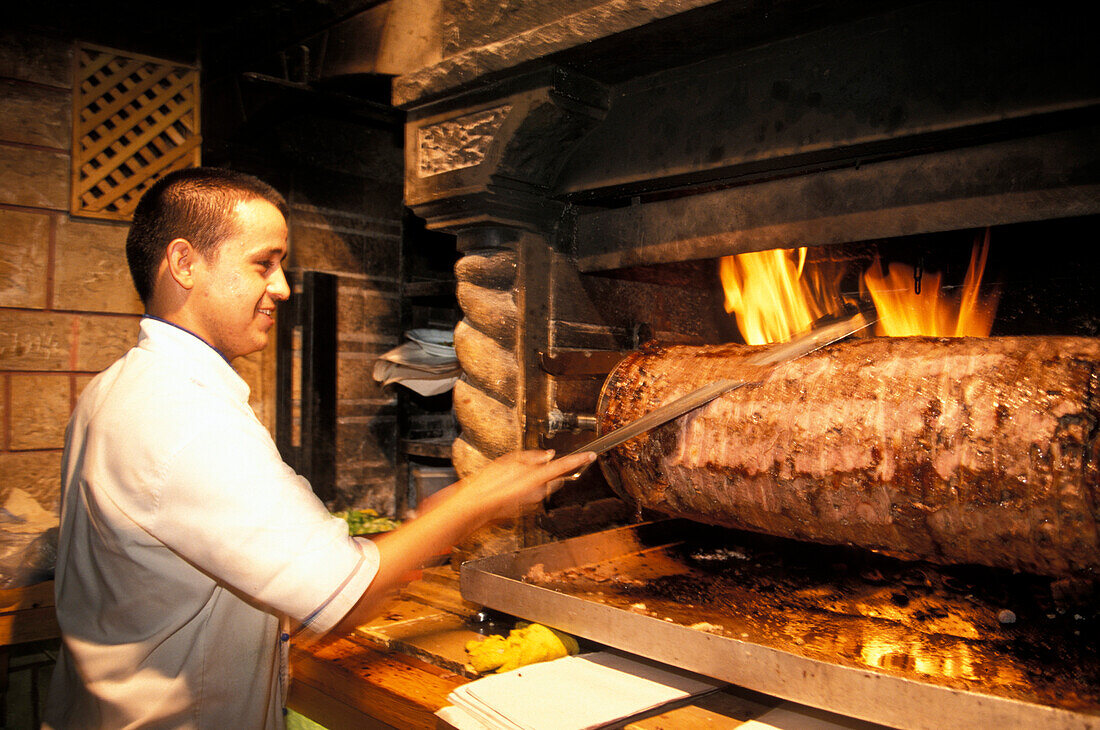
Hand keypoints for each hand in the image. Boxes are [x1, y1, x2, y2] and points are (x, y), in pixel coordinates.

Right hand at [449, 449, 596, 521]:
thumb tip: (547, 456)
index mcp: (535, 479)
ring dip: (536, 480)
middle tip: (535, 466)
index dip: (579, 460)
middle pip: (555, 479)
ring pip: (543, 488)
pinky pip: (532, 496)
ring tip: (514, 476)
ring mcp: (532, 504)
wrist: (473, 508)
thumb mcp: (507, 461)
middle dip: (552, 472)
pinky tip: (510, 487)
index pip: (563, 467)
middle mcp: (538, 493)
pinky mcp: (526, 510)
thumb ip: (531, 457)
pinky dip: (526, 489)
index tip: (591, 455)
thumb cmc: (486, 485)